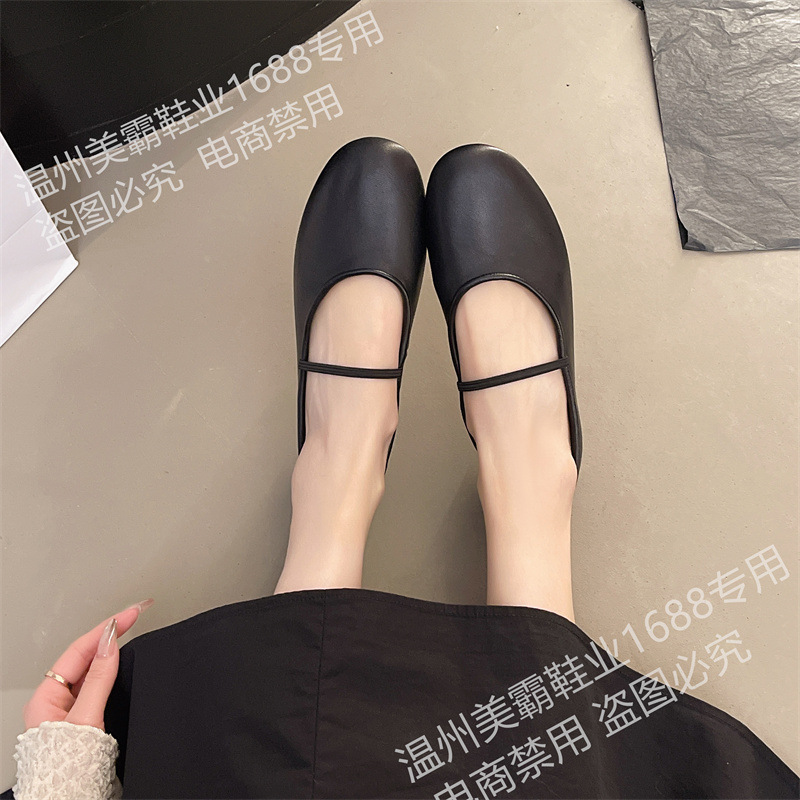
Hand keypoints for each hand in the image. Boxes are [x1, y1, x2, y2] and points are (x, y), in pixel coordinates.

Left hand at [22, 599, 153, 733]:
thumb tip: (110, 642)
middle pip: (85, 656)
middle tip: (136, 613)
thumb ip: (99, 678)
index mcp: (46, 698)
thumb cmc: (67, 770)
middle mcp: (55, 702)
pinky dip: (113, 669)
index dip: (107, 628)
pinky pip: (98, 685)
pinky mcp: (85, 719)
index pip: (80, 650)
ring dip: (112, 648)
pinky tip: (123, 661)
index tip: (132, 613)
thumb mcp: (86, 718)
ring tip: (131, 627)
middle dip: (110, 632)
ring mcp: (70, 710)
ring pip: (92, 669)